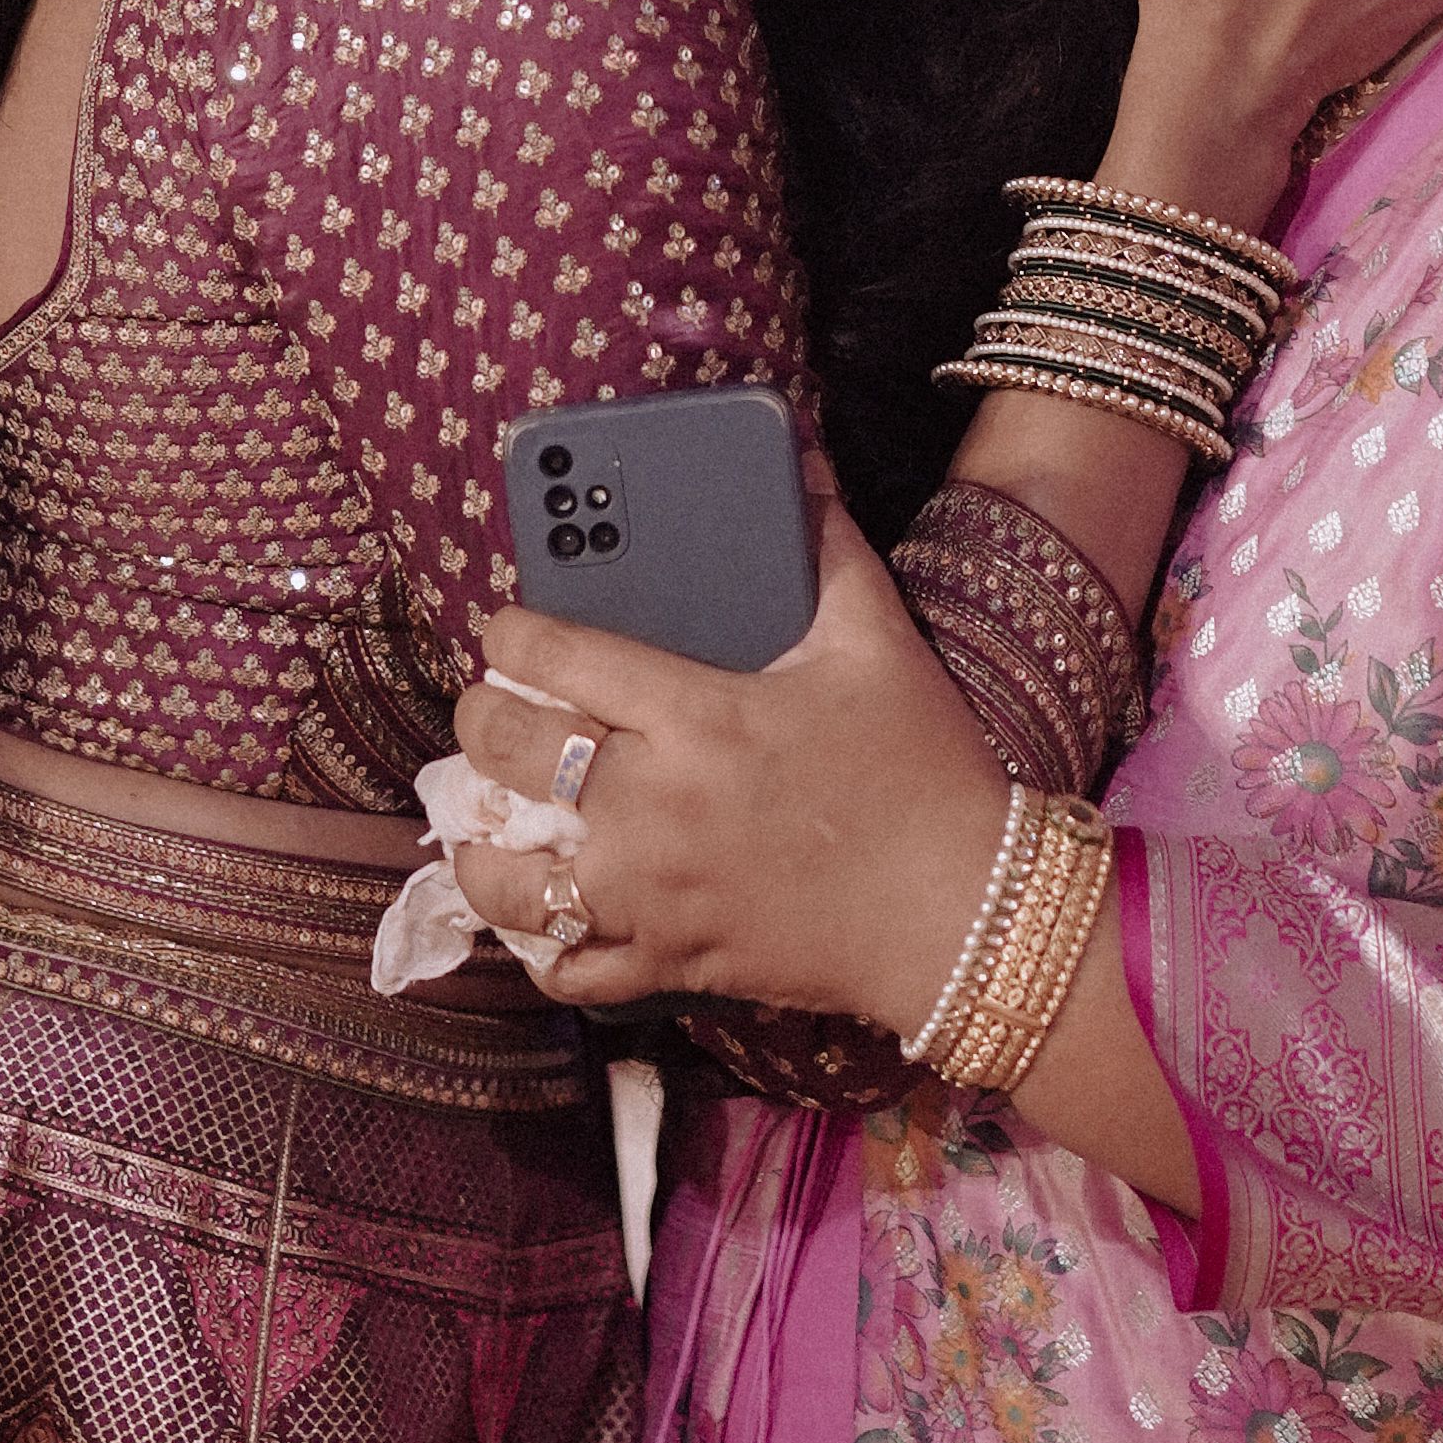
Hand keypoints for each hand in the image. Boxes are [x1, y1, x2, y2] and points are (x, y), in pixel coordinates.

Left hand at [449, 497, 1017, 1035]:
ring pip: (509, 879)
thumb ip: (830, 553)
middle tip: (490, 711)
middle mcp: (652, 805)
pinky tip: (542, 917)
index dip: (510, 633)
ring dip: (483, 845)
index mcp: (697, 715)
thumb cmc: (923, 771)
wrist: (962, 912)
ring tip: (487, 822)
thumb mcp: (879, 644)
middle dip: (480, 720)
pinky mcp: (668, 962)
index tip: (507, 629)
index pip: (556, 656)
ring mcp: (651, 894)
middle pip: (507, 753)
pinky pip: (567, 969)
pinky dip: (541, 947)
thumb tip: (803, 473)